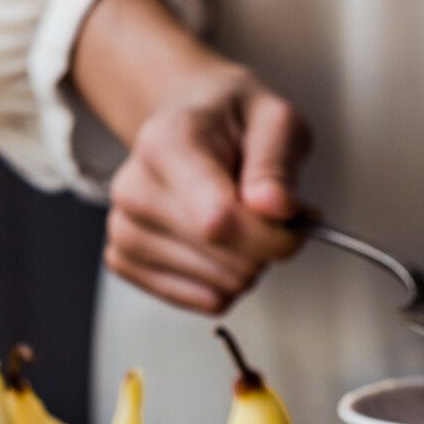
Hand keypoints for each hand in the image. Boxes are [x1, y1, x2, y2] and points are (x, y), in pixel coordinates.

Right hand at [105, 68, 311, 312]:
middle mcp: (134, 189)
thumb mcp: (275, 121)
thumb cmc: (236, 124)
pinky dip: (228, 283)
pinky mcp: (125, 261)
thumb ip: (277, 163)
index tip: (299, 221)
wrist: (194, 127)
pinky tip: (221, 246)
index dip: (270, 236)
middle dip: (267, 247)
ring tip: (243, 223)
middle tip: (270, 212)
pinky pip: (206, 302)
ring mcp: (124, 229)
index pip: (219, 221)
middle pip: (225, 260)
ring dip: (249, 265)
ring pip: (220, 288)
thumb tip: (274, 208)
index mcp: (166, 144)